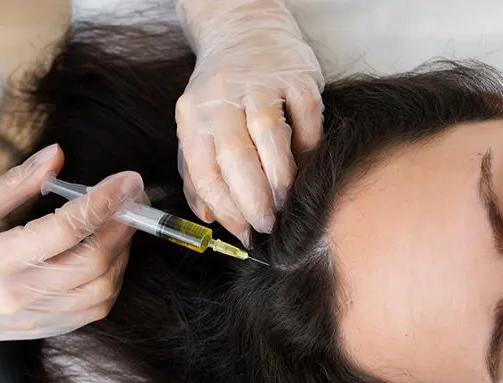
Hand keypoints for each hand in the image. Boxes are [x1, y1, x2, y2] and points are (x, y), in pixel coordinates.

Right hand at [0, 144, 143, 368]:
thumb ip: (15, 183)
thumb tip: (58, 155)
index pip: (65, 229)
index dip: (103, 202)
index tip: (128, 180)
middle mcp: (21, 295)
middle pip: (93, 262)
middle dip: (123, 226)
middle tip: (134, 199)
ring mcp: (36, 318)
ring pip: (102, 289)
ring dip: (122, 254)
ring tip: (121, 225)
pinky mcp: (46, 330)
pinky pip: (95, 309)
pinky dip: (112, 280)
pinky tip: (108, 256)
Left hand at [175, 0, 323, 245]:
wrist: (245, 29)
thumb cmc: (222, 93)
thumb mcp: (197, 126)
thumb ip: (197, 172)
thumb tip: (207, 217)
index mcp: (193, 116)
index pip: (205, 172)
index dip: (226, 210)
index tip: (244, 234)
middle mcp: (222, 97)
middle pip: (235, 157)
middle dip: (253, 200)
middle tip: (268, 225)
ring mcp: (259, 83)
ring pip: (269, 135)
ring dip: (281, 177)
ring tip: (287, 203)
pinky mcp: (295, 74)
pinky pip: (305, 115)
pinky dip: (308, 144)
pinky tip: (308, 166)